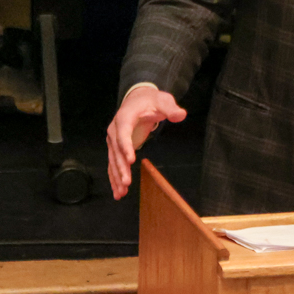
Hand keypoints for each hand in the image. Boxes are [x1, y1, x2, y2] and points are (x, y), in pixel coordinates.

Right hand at [106, 84, 186, 198]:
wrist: (138, 99)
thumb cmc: (151, 101)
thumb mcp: (163, 101)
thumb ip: (171, 109)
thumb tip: (180, 114)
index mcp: (124, 117)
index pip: (123, 133)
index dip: (126, 146)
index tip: (130, 160)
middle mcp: (114, 130)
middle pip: (116, 151)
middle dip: (121, 168)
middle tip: (126, 183)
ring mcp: (113, 140)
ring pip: (113, 160)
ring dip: (116, 177)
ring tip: (121, 193)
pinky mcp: (116, 148)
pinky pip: (113, 164)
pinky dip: (114, 178)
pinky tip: (118, 192)